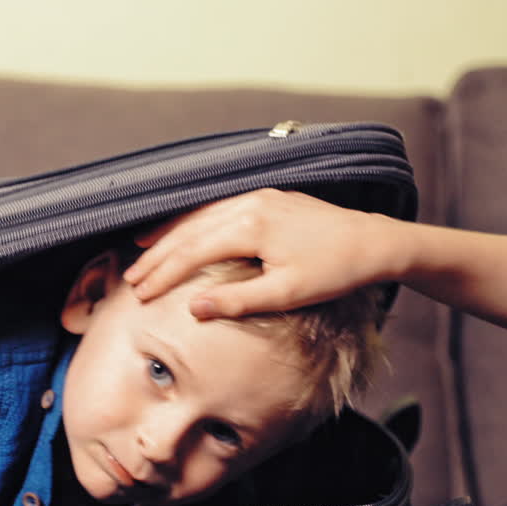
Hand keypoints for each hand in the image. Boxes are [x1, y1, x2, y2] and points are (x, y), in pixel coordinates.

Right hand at [123, 188, 401, 317]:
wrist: (375, 242)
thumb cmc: (334, 271)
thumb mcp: (287, 294)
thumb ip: (237, 300)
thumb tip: (193, 308)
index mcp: (250, 225)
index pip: (192, 251)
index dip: (163, 273)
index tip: (140, 293)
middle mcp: (248, 204)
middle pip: (189, 230)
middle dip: (157, 255)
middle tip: (131, 278)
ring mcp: (258, 197)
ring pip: (201, 215)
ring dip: (170, 235)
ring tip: (142, 250)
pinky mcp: (267, 198)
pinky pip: (218, 208)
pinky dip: (194, 221)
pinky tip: (183, 229)